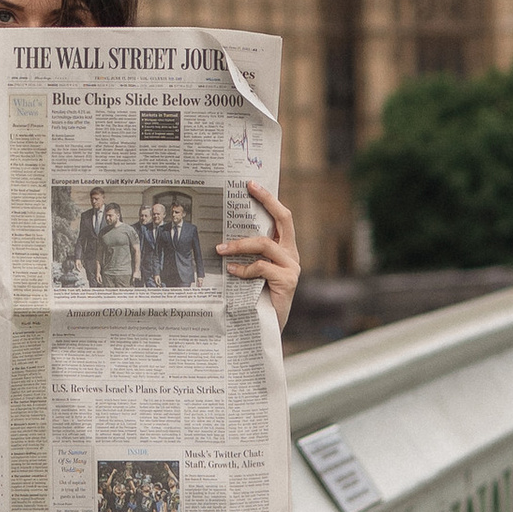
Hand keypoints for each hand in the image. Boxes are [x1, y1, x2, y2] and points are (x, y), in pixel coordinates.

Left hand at [218, 176, 299, 331]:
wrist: (266, 327)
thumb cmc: (255, 297)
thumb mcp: (251, 271)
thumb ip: (247, 254)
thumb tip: (222, 235)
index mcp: (284, 248)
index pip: (281, 217)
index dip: (269, 199)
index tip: (251, 184)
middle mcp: (291, 254)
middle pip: (284, 220)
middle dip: (266, 201)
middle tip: (247, 189)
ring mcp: (292, 267)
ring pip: (265, 244)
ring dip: (240, 244)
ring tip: (220, 249)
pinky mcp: (287, 281)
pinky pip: (262, 267)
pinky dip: (244, 268)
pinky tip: (232, 272)